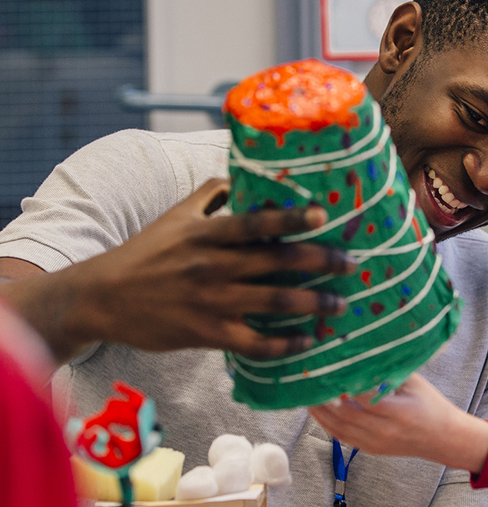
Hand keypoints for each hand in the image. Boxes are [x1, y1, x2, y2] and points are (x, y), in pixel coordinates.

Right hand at [0, 179, 355, 362]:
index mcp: (206, 234)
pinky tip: (306, 342)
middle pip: (276, 262)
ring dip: (312, 304)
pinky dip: (283, 344)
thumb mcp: (175, 216)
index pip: (255, 222)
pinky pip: (254, 342)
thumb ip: (212, 194)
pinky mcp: (206, 333)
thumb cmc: (145, 252)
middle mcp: (212, 265)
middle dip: (320, 262)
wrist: (103, 298)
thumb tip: (246, 176)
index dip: (290, 219)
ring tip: (339, 305)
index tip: (323, 216)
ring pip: (273, 301)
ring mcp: (211, 301)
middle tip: (351, 264)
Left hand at [309, 373, 487, 472]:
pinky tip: (319, 411)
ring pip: (339, 429)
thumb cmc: (431, 405)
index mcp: (398, 411)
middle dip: (323, 399)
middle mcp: (384, 430)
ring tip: (307, 395)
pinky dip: (327, 424)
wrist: (442, 438)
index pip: (363, 397)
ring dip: (320, 413)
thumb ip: (390, 371)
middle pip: (344, 415)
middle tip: (308, 380)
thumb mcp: (415, 382)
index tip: (329, 368)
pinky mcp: (370, 449)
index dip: (343, 384)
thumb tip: (366, 352)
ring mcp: (375, 443)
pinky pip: (342, 437)